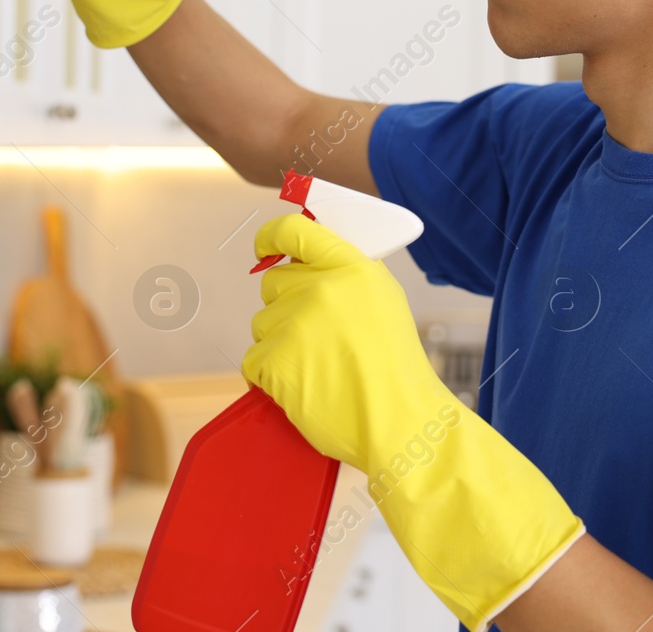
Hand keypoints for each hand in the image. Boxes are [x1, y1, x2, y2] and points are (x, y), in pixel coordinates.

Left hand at [242, 214, 449, 470]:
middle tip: (314, 335)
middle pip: (274, 281)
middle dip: (285, 305)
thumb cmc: (395, 368)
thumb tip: (308, 262)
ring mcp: (294, 323)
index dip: (271, 237)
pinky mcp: (273, 360)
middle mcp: (320, 287)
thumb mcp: (384, 300)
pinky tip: (301, 385)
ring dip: (279, 343)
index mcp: (351, 267)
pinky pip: (253, 359)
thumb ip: (347, 274)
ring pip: (262, 322)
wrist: (399, 420)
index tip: (265, 248)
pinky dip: (269, 375)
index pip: (295, 231)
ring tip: (316, 366)